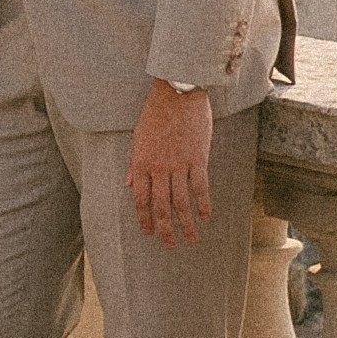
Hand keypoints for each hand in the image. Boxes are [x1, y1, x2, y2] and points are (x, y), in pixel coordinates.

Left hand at [127, 79, 212, 244]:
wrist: (177, 92)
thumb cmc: (156, 112)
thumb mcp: (138, 137)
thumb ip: (135, 163)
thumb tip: (129, 185)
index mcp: (141, 162)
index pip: (141, 199)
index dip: (144, 219)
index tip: (149, 233)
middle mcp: (159, 168)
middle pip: (161, 207)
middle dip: (165, 229)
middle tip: (170, 245)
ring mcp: (179, 164)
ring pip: (182, 202)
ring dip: (187, 224)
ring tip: (191, 239)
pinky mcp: (198, 159)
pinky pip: (200, 187)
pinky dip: (204, 205)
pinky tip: (206, 217)